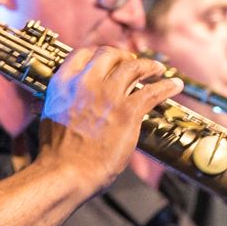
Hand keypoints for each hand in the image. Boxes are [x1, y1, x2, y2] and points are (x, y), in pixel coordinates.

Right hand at [38, 47, 181, 197]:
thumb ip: (64, 100)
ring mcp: (108, 95)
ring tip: (157, 69)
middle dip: (123, 56)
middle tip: (132, 62)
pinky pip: (152, 92)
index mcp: (64, 83)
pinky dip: (166, 86)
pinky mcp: (127, 112)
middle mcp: (86, 83)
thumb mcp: (52, 114)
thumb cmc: (57, 152)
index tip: (108, 59)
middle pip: (109, 55)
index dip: (98, 54)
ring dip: (148, 66)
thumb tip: (72, 100)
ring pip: (133, 67)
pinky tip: (175, 85)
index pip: (82, 54)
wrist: (65, 171)